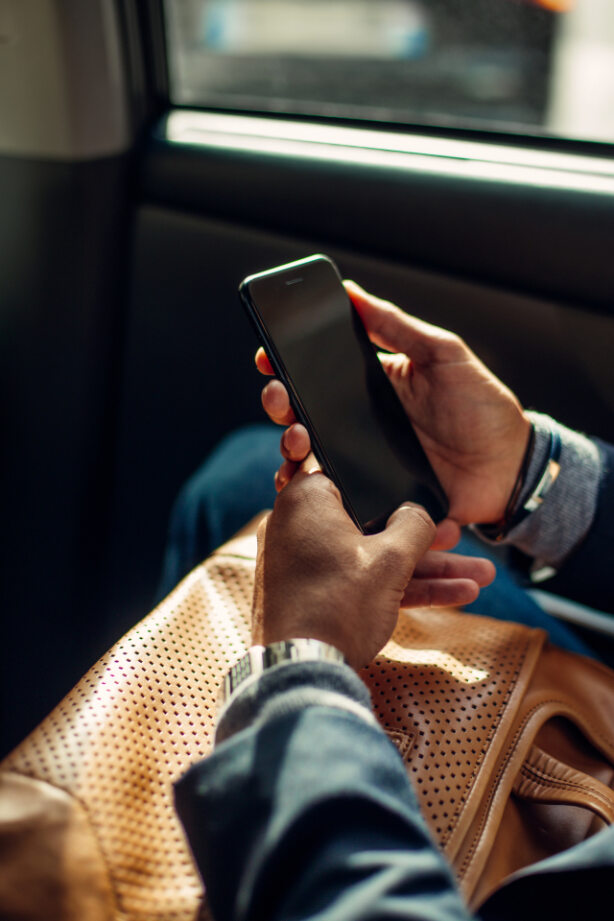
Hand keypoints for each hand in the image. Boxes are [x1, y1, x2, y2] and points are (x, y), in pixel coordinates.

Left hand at [253, 459, 494, 669]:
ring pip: (371, 557)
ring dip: (424, 570)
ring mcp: (304, 563)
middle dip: (426, 543)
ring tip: (478, 579)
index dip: (396, 493)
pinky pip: (359, 580)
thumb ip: (413, 526)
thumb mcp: (390, 559)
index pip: (355, 480)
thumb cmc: (338, 603)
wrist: (302, 668)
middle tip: (462, 545)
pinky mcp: (311, 593)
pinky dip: (398, 588)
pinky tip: (452, 596)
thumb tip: (416, 512)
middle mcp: (297, 526)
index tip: (428, 503)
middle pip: (371, 525)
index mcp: (306, 501)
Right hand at [257, 281, 530, 544]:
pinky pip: (332, 498)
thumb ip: (397, 326)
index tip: (268, 357)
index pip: (316, 372)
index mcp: (372, 385)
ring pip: (308, 457)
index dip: (286, 365)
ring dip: (290, 448)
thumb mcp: (443, 354)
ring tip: (298, 441)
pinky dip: (311, 494)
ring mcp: (362, 462)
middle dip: (279, 404)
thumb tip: (351, 292)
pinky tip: (303, 484)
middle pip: (302, 414)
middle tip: (280, 399)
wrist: (510, 469)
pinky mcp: (371, 497)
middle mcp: (359, 423)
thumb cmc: (482, 407)